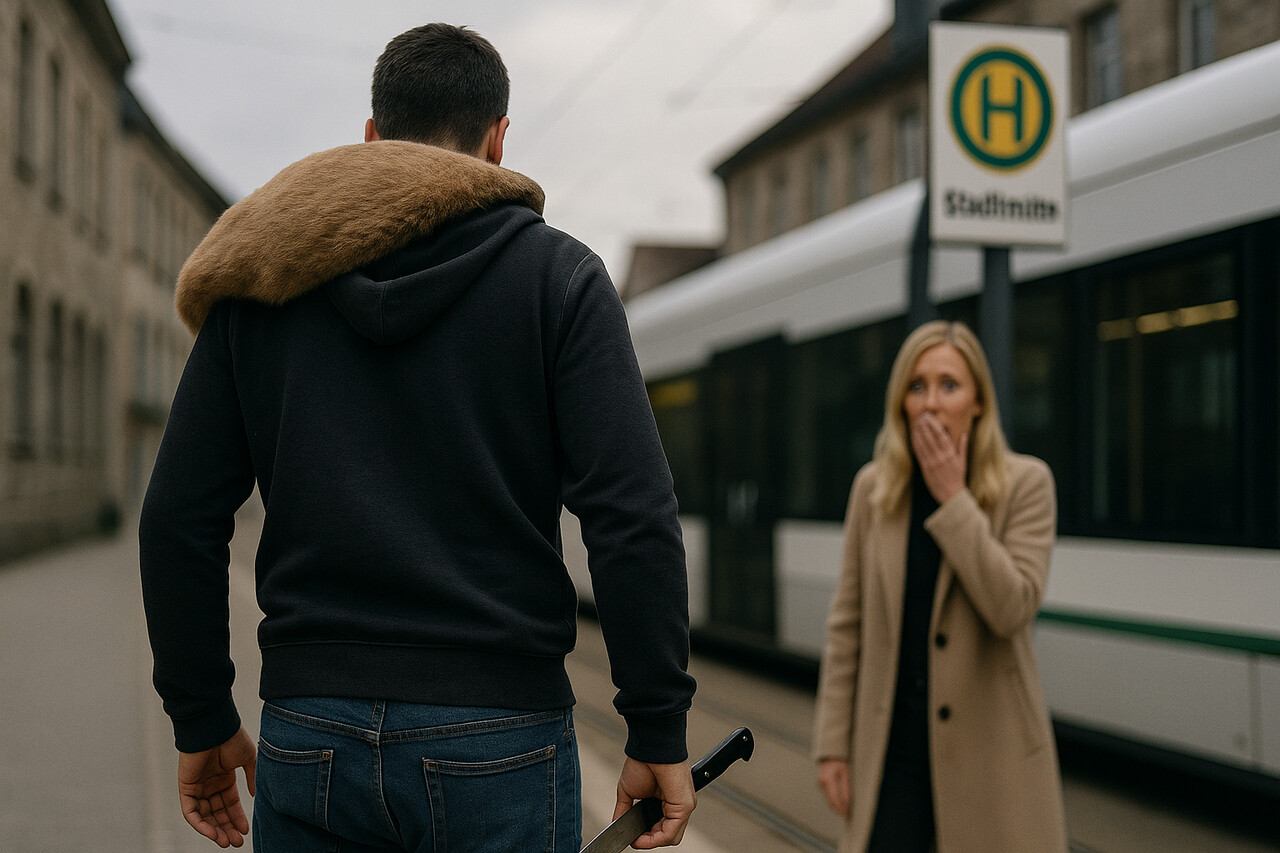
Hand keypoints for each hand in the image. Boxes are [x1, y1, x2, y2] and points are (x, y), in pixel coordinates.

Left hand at [177, 726, 256, 847]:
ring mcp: (197, 786)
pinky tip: (212, 832)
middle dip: (227, 828)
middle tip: (236, 843)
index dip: (237, 818)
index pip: (230, 804)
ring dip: (215, 830)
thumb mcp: (248, 759)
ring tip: (226, 842)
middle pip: (217, 813)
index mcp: (224, 778)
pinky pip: (190, 811)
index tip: (246, 830)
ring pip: (204, 815)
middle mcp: (210, 784)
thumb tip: (255, 796)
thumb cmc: (232, 737)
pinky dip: (200, 823)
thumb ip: (251, 778)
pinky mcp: (186, 787)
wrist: (214, 725)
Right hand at [613, 757, 695, 848]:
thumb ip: (624, 811)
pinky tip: (641, 839)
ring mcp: (683, 806)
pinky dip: (654, 839)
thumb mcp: (628, 791)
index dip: (647, 836)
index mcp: (667, 801)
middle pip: (668, 835)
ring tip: (636, 841)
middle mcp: (678, 805)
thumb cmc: (642, 762)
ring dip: (651, 842)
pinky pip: (671, 832)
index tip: (631, 837)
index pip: (662, 827)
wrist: (650, 748)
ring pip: (671, 837)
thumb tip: (615, 825)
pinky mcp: (684, 807)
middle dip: (649, 840)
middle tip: (634, 840)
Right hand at [817, 758, 850, 817]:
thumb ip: (846, 789)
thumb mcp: (846, 774)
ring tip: (845, 812)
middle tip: (847, 816)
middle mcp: (822, 783)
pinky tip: (841, 805)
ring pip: (828, 800)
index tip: (848, 814)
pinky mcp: (821, 785)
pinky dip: (834, 802)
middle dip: (839, 810)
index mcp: (828, 780)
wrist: (830, 755)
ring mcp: (820, 785)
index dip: (841, 808)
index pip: (834, 799)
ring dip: (836, 807)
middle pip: (830, 802)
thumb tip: (847, 803)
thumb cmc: (840, 763)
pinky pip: (827, 796)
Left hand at [911, 413, 967, 503]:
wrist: (951, 495)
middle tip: (922, 416)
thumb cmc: (958, 478)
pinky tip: (914, 437)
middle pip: (932, 438)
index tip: (930, 418)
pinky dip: (916, 444)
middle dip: (926, 426)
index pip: (942, 436)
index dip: (935, 426)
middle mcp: (941, 457)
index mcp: (951, 454)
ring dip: (920, 433)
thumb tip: (964, 434)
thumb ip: (962, 448)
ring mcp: (933, 463)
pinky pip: (920, 454)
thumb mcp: (963, 462)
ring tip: (916, 423)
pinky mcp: (926, 469)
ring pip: (925, 445)